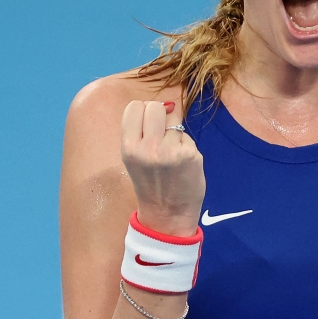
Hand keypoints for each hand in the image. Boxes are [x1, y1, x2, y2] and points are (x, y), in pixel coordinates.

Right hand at [120, 100, 205, 235]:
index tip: (148, 123)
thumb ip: (142, 131)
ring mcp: (169, 150)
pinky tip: (183, 163)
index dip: (144, 111)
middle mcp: (147, 147)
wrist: (167, 213)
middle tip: (162, 134)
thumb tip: (165, 105)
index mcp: (128, 147)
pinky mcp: (189, 154)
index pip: (135, 107)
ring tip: (172, 152)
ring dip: (175, 132)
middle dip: (162, 115)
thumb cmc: (151, 182)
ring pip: (175, 120)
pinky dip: (187, 146)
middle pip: (156, 106)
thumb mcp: (135, 157)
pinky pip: (187, 137)